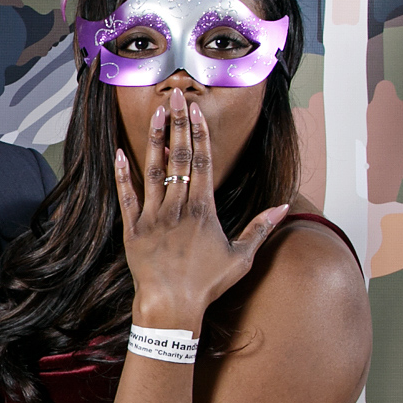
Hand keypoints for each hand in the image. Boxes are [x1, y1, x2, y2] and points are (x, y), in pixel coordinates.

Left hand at [115, 87, 289, 329]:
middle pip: (179, 157)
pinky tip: (119, 153)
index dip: (199, 132)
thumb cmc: (207, 284)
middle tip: (175, 96)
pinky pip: (126, 197)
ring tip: (154, 113)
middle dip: (178, 124)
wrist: (171, 306)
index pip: (203, 161)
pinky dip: (123, 175)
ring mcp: (153, 216)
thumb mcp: (241, 257)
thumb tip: (283, 207)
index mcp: (204, 209)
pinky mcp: (133, 229)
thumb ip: (260, 228)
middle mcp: (178, 207)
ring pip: (154, 170)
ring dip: (154, 140)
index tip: (196, 109)